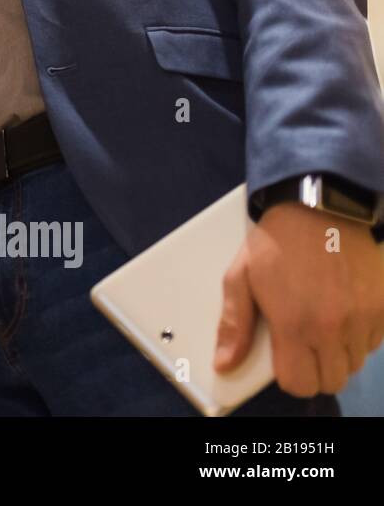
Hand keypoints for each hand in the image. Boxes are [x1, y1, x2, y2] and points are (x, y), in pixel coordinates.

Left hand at [214, 202, 383, 395]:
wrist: (321, 209)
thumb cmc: (275, 242)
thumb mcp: (240, 277)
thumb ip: (234, 325)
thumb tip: (224, 364)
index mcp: (294, 325)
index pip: (300, 384)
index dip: (290, 378)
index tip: (284, 362)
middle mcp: (333, 329)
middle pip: (332, 381)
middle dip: (315, 370)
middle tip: (303, 346)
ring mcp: (364, 320)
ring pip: (355, 363)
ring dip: (338, 354)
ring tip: (320, 326)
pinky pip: (374, 341)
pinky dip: (359, 337)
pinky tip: (342, 314)